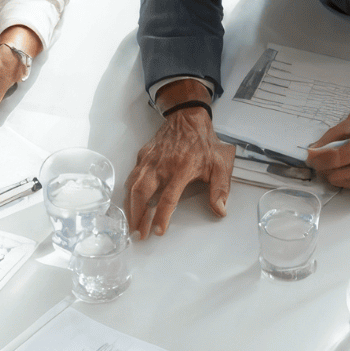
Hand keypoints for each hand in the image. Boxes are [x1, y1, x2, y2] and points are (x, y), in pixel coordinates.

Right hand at [125, 91, 233, 239]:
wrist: (188, 117)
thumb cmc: (204, 142)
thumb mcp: (220, 164)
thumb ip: (220, 188)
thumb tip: (220, 210)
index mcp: (181, 170)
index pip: (168, 198)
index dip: (161, 217)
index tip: (157, 231)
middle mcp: (162, 166)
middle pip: (142, 194)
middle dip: (137, 216)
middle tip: (137, 234)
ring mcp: (149, 160)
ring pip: (133, 186)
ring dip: (130, 207)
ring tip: (131, 224)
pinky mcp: (143, 156)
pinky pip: (132, 176)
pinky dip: (129, 192)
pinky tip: (130, 202)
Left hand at [305, 118, 349, 194]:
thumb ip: (331, 135)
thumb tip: (314, 149)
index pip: (329, 159)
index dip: (315, 158)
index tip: (310, 155)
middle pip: (330, 174)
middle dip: (323, 166)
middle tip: (324, 158)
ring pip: (338, 182)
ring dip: (334, 173)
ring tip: (343, 162)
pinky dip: (347, 178)